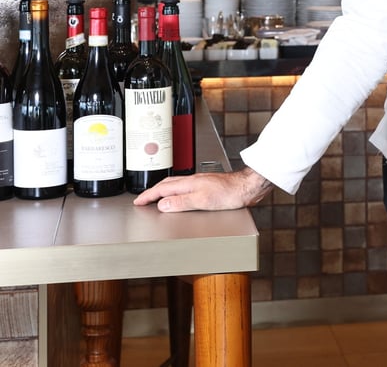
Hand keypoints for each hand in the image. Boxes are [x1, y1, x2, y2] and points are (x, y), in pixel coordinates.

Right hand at [133, 167, 273, 211]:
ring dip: (164, 190)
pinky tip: (181, 197)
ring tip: (157, 198)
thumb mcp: (203, 200)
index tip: (138, 201)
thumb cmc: (231, 192)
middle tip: (144, 199)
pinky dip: (177, 192)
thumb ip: (182, 202)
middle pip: (167, 184)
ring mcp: (201, 182)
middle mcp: (194, 181)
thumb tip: (163, 204)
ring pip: (176, 184)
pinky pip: (185, 188)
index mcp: (189, 183)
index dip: (149, 195)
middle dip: (153, 191)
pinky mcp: (208, 186)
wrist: (248, 187)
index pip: (163, 188)